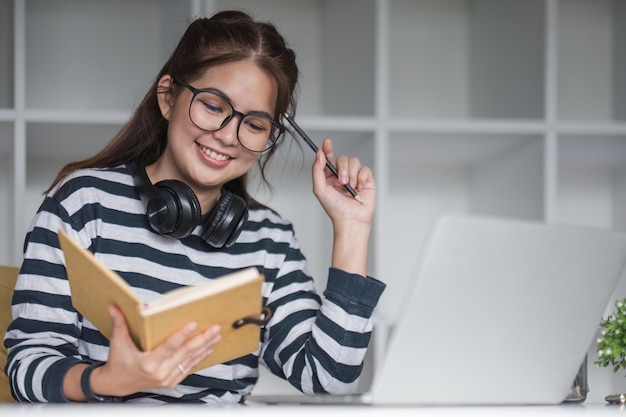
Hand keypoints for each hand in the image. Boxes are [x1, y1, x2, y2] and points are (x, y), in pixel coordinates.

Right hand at [89, 306, 220, 396]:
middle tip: (215, 328)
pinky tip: (209, 347)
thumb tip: (114, 307)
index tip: (194, 323)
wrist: (117, 384)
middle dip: (202, 339)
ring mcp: (167, 379)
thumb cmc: (119, 362)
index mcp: (148, 363)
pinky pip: (189, 367)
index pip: (169, 346)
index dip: (182, 335)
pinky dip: (200, 357)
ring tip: (216, 335)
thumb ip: (120, 324)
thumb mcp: (118, 343)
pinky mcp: (172, 382)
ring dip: (205, 347)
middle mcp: (159, 373)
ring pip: (190, 360)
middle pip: (185, 353)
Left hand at [312, 138, 375, 275]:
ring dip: (352, 174)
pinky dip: (362, 178)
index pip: (328, 159)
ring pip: (354, 161)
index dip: (328, 149)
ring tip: (351, 187)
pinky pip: (365, 169)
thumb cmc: (335, 209)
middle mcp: (342, 176)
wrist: (351, 220)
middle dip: (342, 168)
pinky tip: (360, 188)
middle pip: (342, 159)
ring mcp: (355, 177)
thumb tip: (319, 154)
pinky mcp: (367, 180)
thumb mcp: (320, 189)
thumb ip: (317, 170)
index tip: (327, 142)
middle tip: (342, 182)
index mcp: (330, 177)